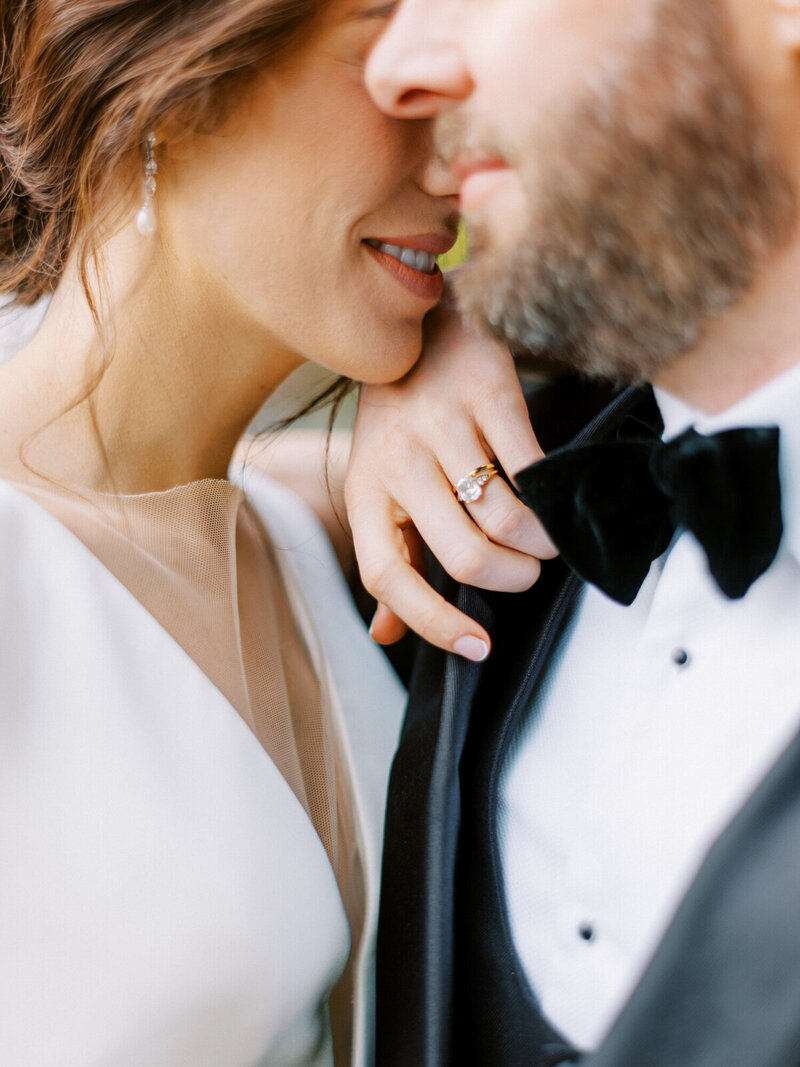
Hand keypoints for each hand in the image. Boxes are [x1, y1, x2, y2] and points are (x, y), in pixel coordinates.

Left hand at [346, 299, 555, 658]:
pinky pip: (532, 468)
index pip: (387, 576)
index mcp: (365, 492)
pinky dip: (552, 500)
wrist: (420, 324)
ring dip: (539, 544)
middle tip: (526, 571)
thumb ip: (392, 558)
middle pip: (464, 556)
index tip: (479, 647)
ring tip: (543, 540)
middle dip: (511, 579)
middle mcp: (396, 460)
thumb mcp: (380, 486)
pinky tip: (553, 502)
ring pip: (504, 517)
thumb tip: (387, 634)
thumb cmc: (400, 419)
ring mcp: (441, 424)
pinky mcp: (487, 392)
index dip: (433, 622)